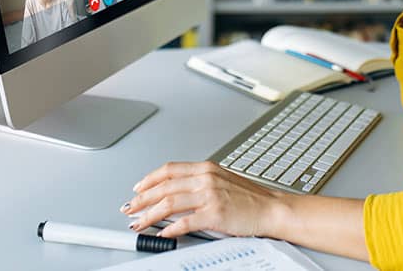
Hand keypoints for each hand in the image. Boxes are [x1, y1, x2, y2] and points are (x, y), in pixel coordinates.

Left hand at [121, 161, 284, 238]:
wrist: (272, 209)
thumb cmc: (250, 198)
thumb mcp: (222, 181)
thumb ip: (199, 182)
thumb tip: (176, 192)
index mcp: (206, 168)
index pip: (169, 170)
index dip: (149, 179)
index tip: (138, 188)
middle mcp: (206, 179)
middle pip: (165, 186)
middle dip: (142, 199)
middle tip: (130, 208)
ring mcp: (210, 196)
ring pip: (169, 203)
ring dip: (149, 214)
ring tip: (139, 223)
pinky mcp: (215, 214)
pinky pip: (185, 222)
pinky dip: (170, 229)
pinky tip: (162, 234)